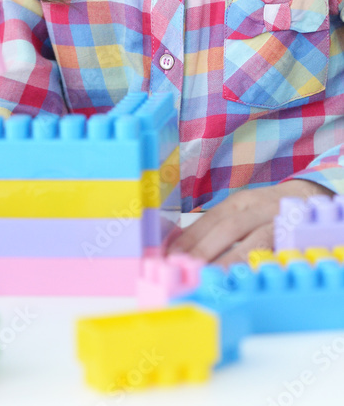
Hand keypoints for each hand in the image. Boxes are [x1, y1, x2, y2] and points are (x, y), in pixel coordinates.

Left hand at [165, 179, 332, 266]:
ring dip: (230, 262)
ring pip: (253, 242)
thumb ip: (218, 229)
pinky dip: (260, 268)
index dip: (188, 238)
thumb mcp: (243, 212)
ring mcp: (278, 222)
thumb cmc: (267, 212)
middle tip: (185, 270)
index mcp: (240, 202)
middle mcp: (257, 209)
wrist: (310, 197)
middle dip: (204, 251)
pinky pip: (276, 254)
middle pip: (228, 228)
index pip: (209, 219)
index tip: (169, 257)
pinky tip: (246, 281)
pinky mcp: (294, 238)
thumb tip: (182, 251)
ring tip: (210, 280)